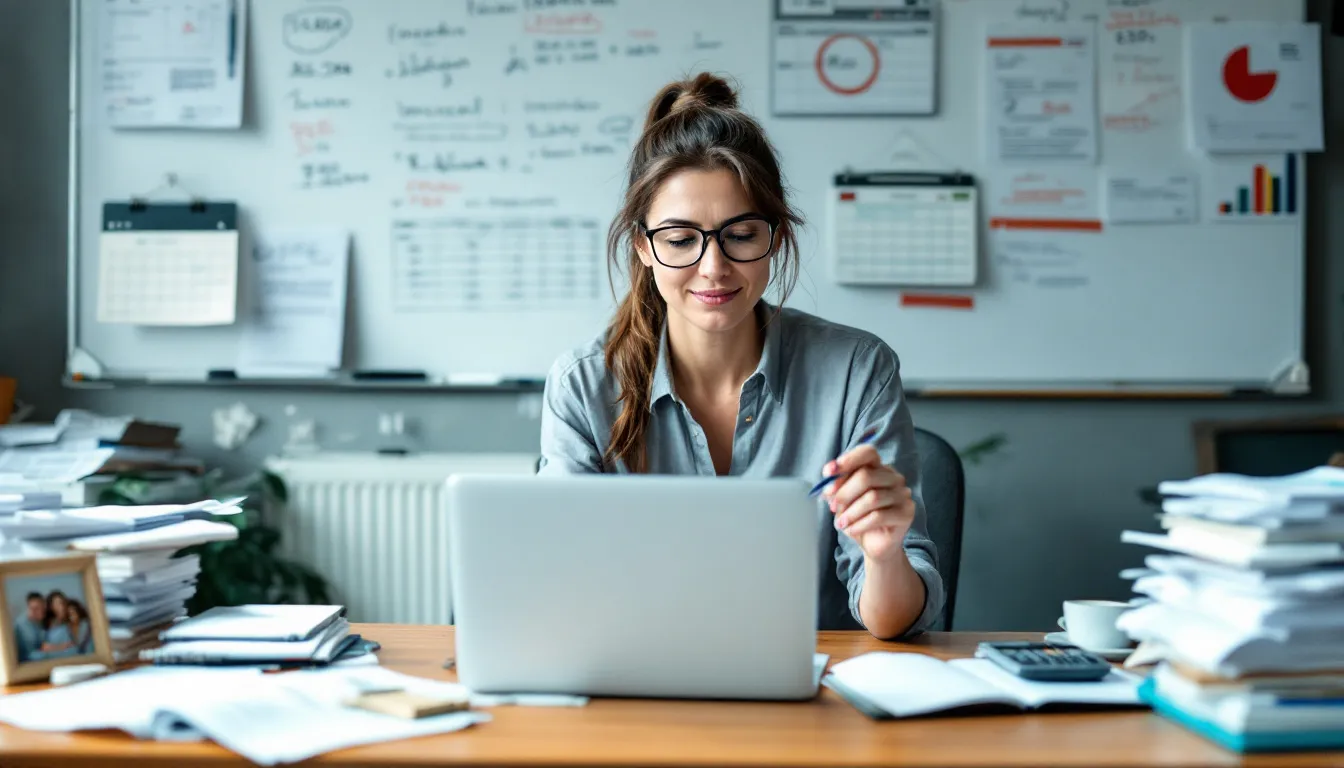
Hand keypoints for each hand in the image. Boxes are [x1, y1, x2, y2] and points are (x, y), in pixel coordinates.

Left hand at [821, 443, 914, 561]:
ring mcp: (903, 494)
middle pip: (866, 476)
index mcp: (878, 468)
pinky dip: (860, 524)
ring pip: (872, 498)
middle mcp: (894, 477)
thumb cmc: (857, 517)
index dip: (848, 460)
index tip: (829, 473)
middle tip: (832, 507)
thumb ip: (837, 485)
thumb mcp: (843, 500)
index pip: (868, 452)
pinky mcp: (906, 513)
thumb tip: (829, 475)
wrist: (873, 544)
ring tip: (841, 523)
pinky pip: (879, 516)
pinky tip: (851, 530)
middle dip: (844, 493)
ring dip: (851, 512)